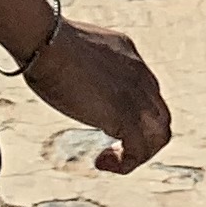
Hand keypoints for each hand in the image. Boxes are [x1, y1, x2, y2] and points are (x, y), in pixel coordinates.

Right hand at [22, 16, 168, 171]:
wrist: (47, 42)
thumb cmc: (46, 44)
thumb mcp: (75, 52)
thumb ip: (83, 67)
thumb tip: (68, 76)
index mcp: (129, 56)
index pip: (148, 92)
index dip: (133, 113)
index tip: (105, 122)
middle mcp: (140, 74)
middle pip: (160, 116)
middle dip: (141, 137)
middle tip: (113, 146)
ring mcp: (137, 95)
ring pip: (159, 135)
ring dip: (138, 153)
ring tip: (109, 159)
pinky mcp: (126, 115)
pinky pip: (139, 151)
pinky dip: (124, 163)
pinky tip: (100, 161)